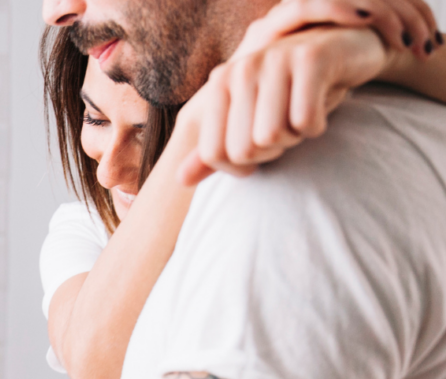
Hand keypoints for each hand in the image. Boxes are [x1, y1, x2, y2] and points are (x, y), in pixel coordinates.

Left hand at [178, 0, 441, 184]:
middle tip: (287, 127)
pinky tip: (323, 104)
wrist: (347, 49)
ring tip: (303, 112)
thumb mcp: (248, 122)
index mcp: (221, 84)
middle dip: (272, 151)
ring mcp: (275, 60)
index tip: (261, 149)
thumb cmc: (291, 92)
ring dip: (295, 137)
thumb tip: (180, 181)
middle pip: (244, 150)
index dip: (241, 166)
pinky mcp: (311, 59)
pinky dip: (318, 126)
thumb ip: (214, 152)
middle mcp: (242, 68)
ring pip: (273, 136)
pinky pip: (306, 122)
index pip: (214, 154)